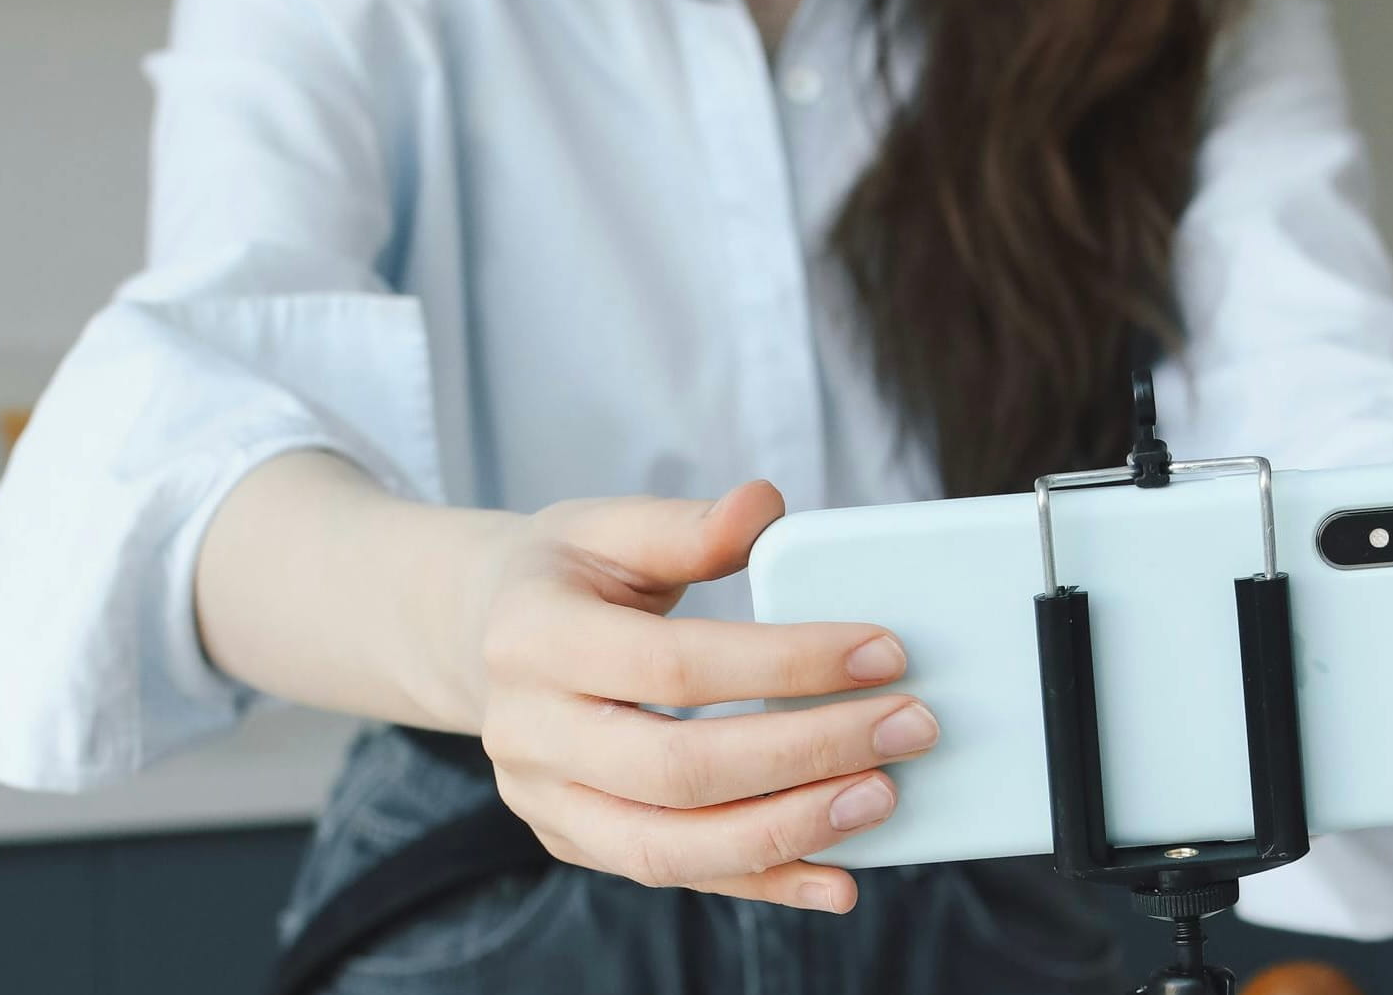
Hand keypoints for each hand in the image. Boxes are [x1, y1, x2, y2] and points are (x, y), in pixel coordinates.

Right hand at [472, 480, 939, 913]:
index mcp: (535, 638)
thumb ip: (688, 527)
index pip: (675, 664)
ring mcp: (546, 801)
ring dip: (789, 830)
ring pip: (672, 847)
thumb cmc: (566, 576)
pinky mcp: (576, 843)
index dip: (785, 664)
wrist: (485, 638)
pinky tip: (837, 877)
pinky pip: (675, 877)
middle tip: (908, 727)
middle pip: (679, 769)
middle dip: (807, 752)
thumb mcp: (608, 527)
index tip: (883, 652)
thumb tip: (766, 508)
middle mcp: (527, 733)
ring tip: (881, 797)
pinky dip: (762, 883)